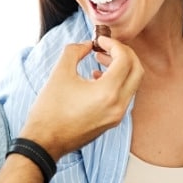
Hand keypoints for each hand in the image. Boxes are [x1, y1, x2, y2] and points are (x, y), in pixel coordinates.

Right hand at [20, 37, 142, 159]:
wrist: (45, 142)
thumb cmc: (50, 109)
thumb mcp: (60, 73)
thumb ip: (75, 51)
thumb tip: (88, 44)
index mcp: (108, 92)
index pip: (124, 59)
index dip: (113, 44)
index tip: (99, 40)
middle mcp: (119, 105)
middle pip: (137, 70)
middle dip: (124, 53)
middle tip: (107, 47)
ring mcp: (117, 115)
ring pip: (132, 84)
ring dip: (121, 67)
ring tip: (100, 59)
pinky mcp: (112, 122)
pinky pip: (124, 96)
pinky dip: (117, 82)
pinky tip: (97, 77)